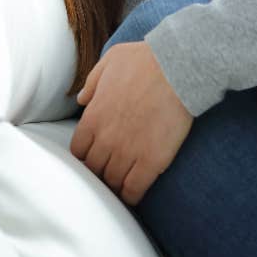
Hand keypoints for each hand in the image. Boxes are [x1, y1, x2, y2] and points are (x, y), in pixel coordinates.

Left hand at [70, 41, 193, 205]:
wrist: (178, 68)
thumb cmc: (145, 60)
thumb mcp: (110, 61)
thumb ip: (92, 82)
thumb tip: (82, 99)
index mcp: (93, 117)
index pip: (78, 150)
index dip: (85, 155)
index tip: (94, 155)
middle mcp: (106, 139)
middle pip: (93, 169)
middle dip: (99, 171)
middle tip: (109, 171)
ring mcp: (128, 152)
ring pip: (112, 182)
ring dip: (114, 185)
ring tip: (121, 184)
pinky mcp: (151, 162)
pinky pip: (133, 190)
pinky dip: (130, 196)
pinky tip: (133, 195)